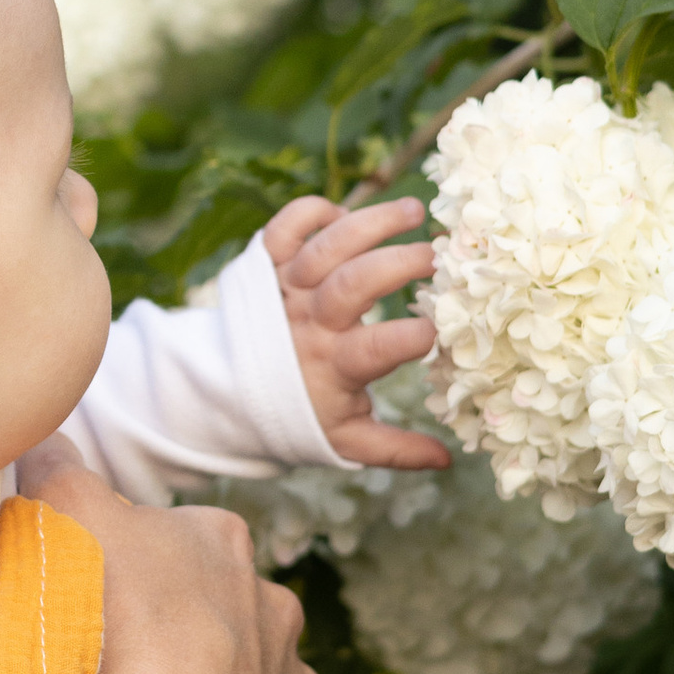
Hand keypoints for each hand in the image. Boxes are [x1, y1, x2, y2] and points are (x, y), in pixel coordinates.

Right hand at [0, 463, 321, 673]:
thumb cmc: (93, 634)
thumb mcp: (61, 519)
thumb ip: (62, 472)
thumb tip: (48, 438)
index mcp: (222, 544)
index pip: (166, 539)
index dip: (121, 566)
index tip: (86, 599)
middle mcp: (274, 612)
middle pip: (213, 609)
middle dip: (173, 630)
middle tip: (108, 665)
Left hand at [261, 194, 449, 473]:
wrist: (225, 392)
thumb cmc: (298, 415)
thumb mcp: (343, 441)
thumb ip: (395, 450)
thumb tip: (447, 462)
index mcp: (333, 365)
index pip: (377, 348)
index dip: (412, 335)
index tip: (445, 325)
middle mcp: (309, 321)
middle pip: (353, 283)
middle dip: (399, 263)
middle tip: (439, 256)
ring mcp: (286, 288)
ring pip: (327, 245)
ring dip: (371, 221)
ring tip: (412, 211)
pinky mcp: (266, 263)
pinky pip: (286, 225)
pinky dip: (314, 211)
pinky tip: (344, 213)